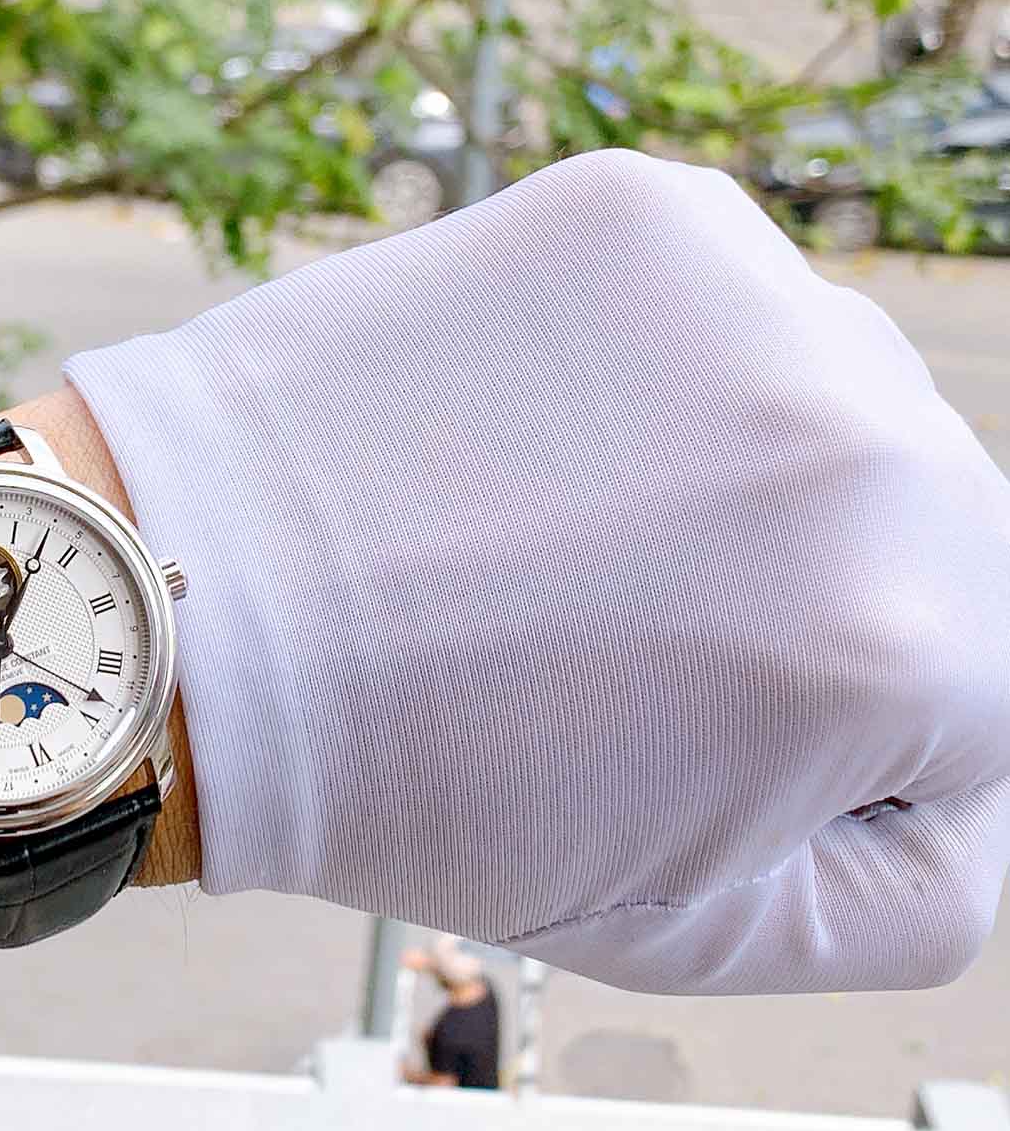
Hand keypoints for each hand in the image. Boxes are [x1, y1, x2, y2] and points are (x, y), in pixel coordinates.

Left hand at [61, 148, 1009, 994]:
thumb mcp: (694, 925)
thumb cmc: (418, 771)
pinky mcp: (648, 206)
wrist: (199, 587)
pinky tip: (543, 426)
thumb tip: (960, 766)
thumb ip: (916, 878)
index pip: (983, 709)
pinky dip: (666, 370)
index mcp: (901, 640)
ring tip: (571, 519)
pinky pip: (730, 310)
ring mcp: (753, 292)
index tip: (678, 728)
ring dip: (749, 473)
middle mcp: (862, 436)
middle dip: (812, 597)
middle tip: (623, 626)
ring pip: (839, 412)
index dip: (826, 745)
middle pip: (934, 538)